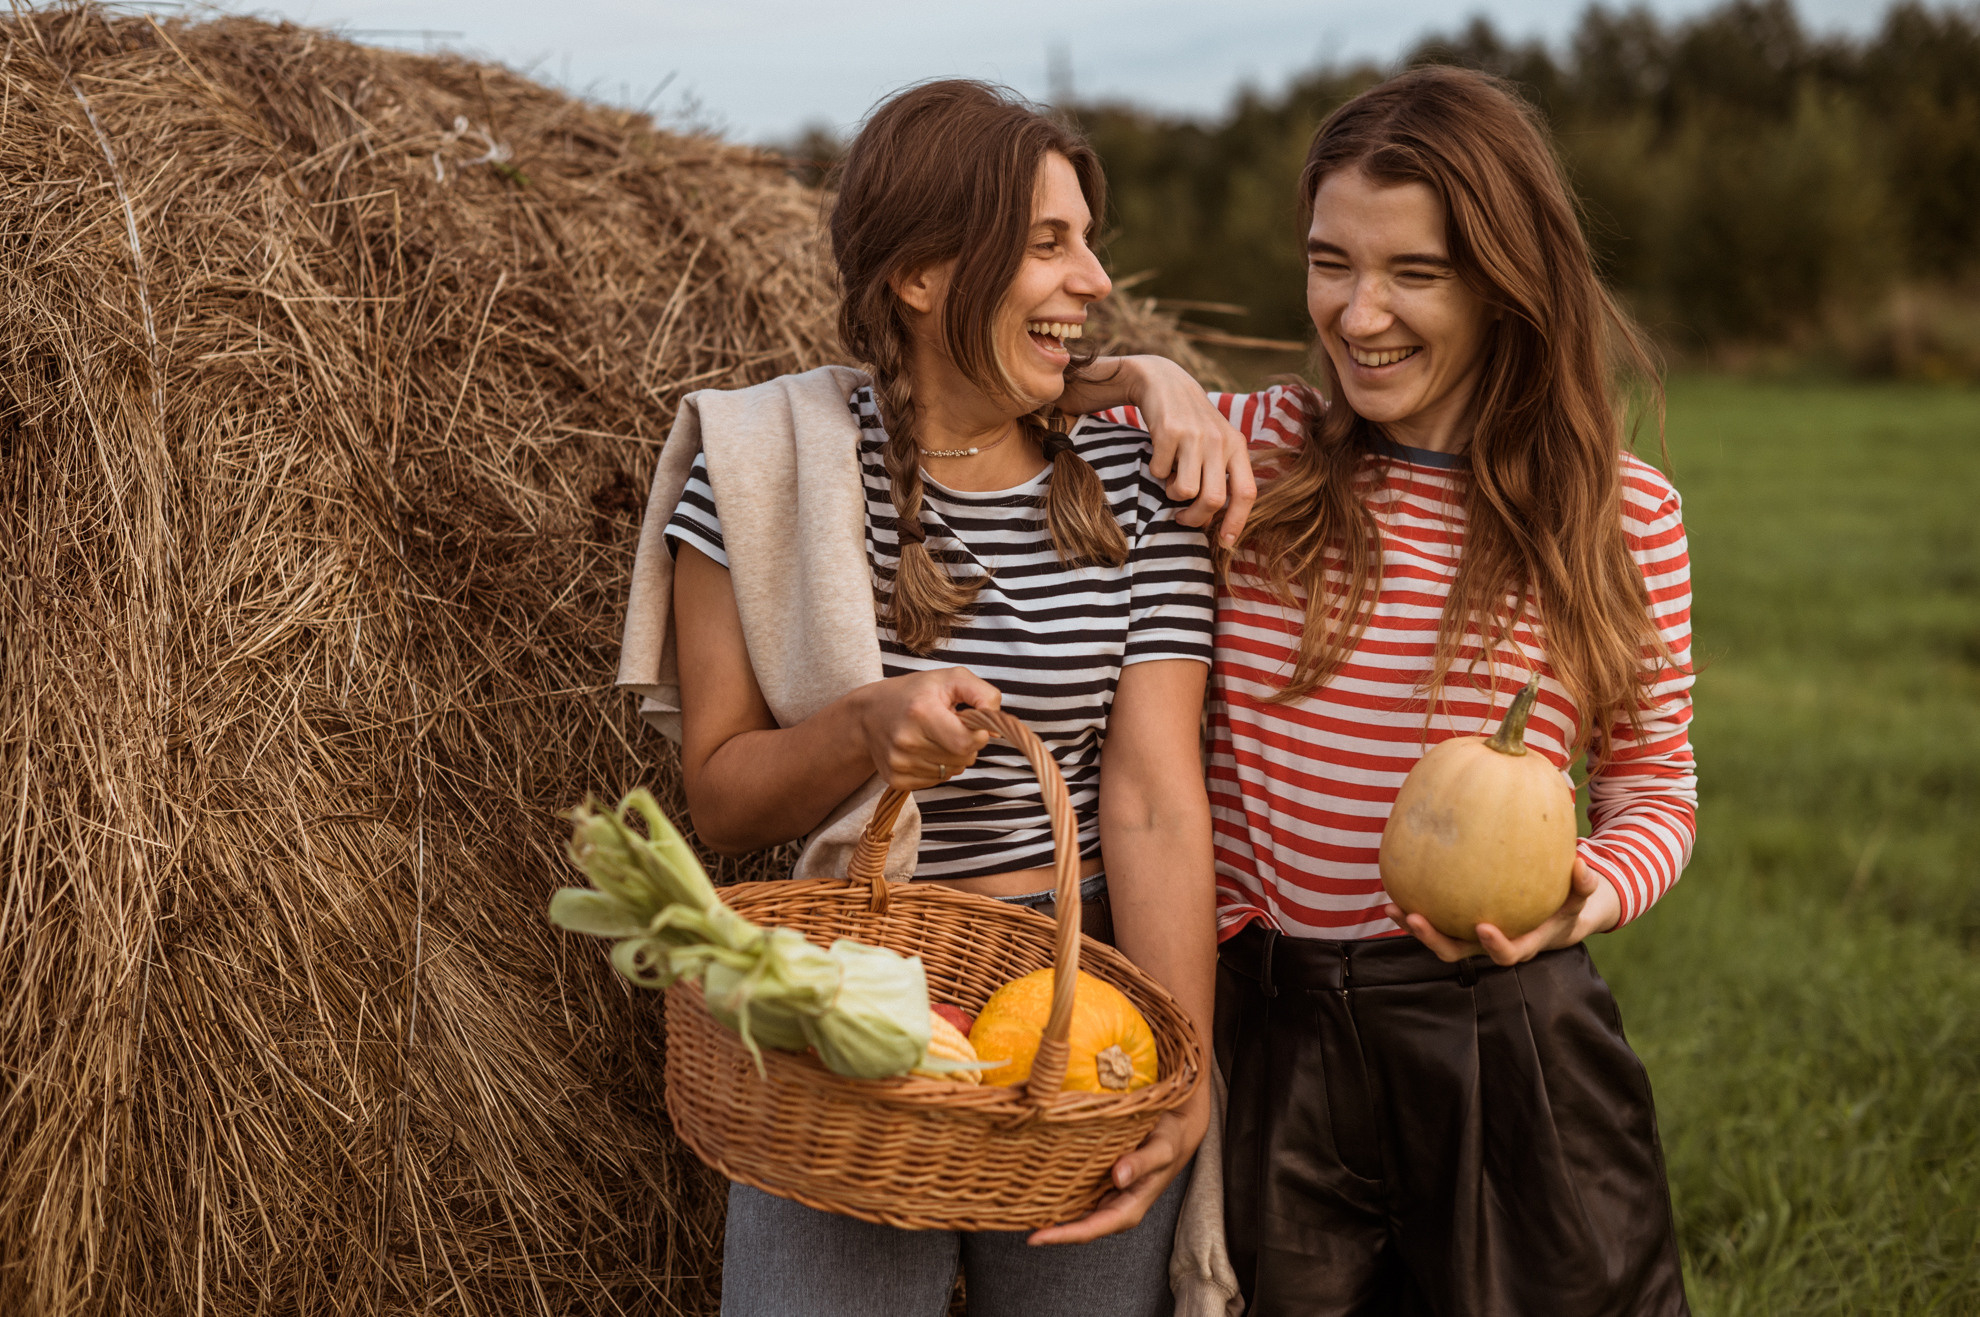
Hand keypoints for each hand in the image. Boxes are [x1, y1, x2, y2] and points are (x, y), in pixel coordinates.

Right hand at [851, 667, 1000, 789]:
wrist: (868, 714)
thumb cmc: (915, 692)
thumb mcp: (952, 678)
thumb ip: (984, 695)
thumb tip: (995, 728)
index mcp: (921, 713)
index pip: (967, 742)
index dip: (976, 733)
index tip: (966, 720)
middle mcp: (906, 741)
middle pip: (962, 759)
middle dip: (966, 744)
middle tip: (948, 726)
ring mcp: (899, 763)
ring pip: (952, 772)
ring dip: (952, 756)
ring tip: (933, 736)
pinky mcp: (895, 780)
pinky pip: (936, 782)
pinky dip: (937, 767)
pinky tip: (923, 750)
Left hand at [1026, 1090, 1208, 1245]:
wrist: (1176, 1129)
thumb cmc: (1169, 1140)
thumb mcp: (1160, 1149)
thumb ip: (1141, 1164)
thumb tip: (1117, 1178)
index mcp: (1128, 1209)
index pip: (1090, 1230)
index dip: (1062, 1236)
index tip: (1034, 1238)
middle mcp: (1114, 1207)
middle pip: (1076, 1225)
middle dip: (1047, 1229)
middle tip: (1012, 1221)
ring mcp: (1106, 1195)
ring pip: (1073, 1210)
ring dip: (1048, 1212)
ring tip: (1014, 1208)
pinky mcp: (1100, 1181)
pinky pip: (1075, 1192)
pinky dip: (1056, 1192)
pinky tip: (1034, 1185)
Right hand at [1127, 357, 1257, 547]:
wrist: (1165, 383)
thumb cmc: (1192, 423)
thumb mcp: (1217, 441)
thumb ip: (1222, 474)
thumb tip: (1217, 520)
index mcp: (1237, 446)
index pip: (1246, 492)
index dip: (1237, 521)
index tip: (1225, 542)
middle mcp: (1219, 441)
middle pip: (1212, 499)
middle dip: (1195, 518)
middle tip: (1183, 518)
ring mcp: (1194, 436)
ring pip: (1184, 490)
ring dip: (1172, 494)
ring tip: (1171, 480)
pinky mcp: (1168, 431)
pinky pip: (1160, 473)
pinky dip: (1156, 472)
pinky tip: (1160, 456)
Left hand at [1383, 859, 1621, 966]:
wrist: (1549, 919)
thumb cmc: (1565, 905)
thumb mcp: (1579, 897)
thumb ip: (1583, 884)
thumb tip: (1581, 862)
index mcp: (1521, 944)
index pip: (1506, 953)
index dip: (1494, 945)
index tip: (1481, 927)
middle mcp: (1489, 945)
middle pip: (1457, 953)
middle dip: (1434, 940)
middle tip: (1416, 918)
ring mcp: (1469, 939)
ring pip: (1438, 940)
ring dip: (1414, 928)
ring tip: (1394, 907)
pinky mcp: (1456, 926)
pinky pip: (1434, 920)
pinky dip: (1414, 907)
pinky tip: (1396, 886)